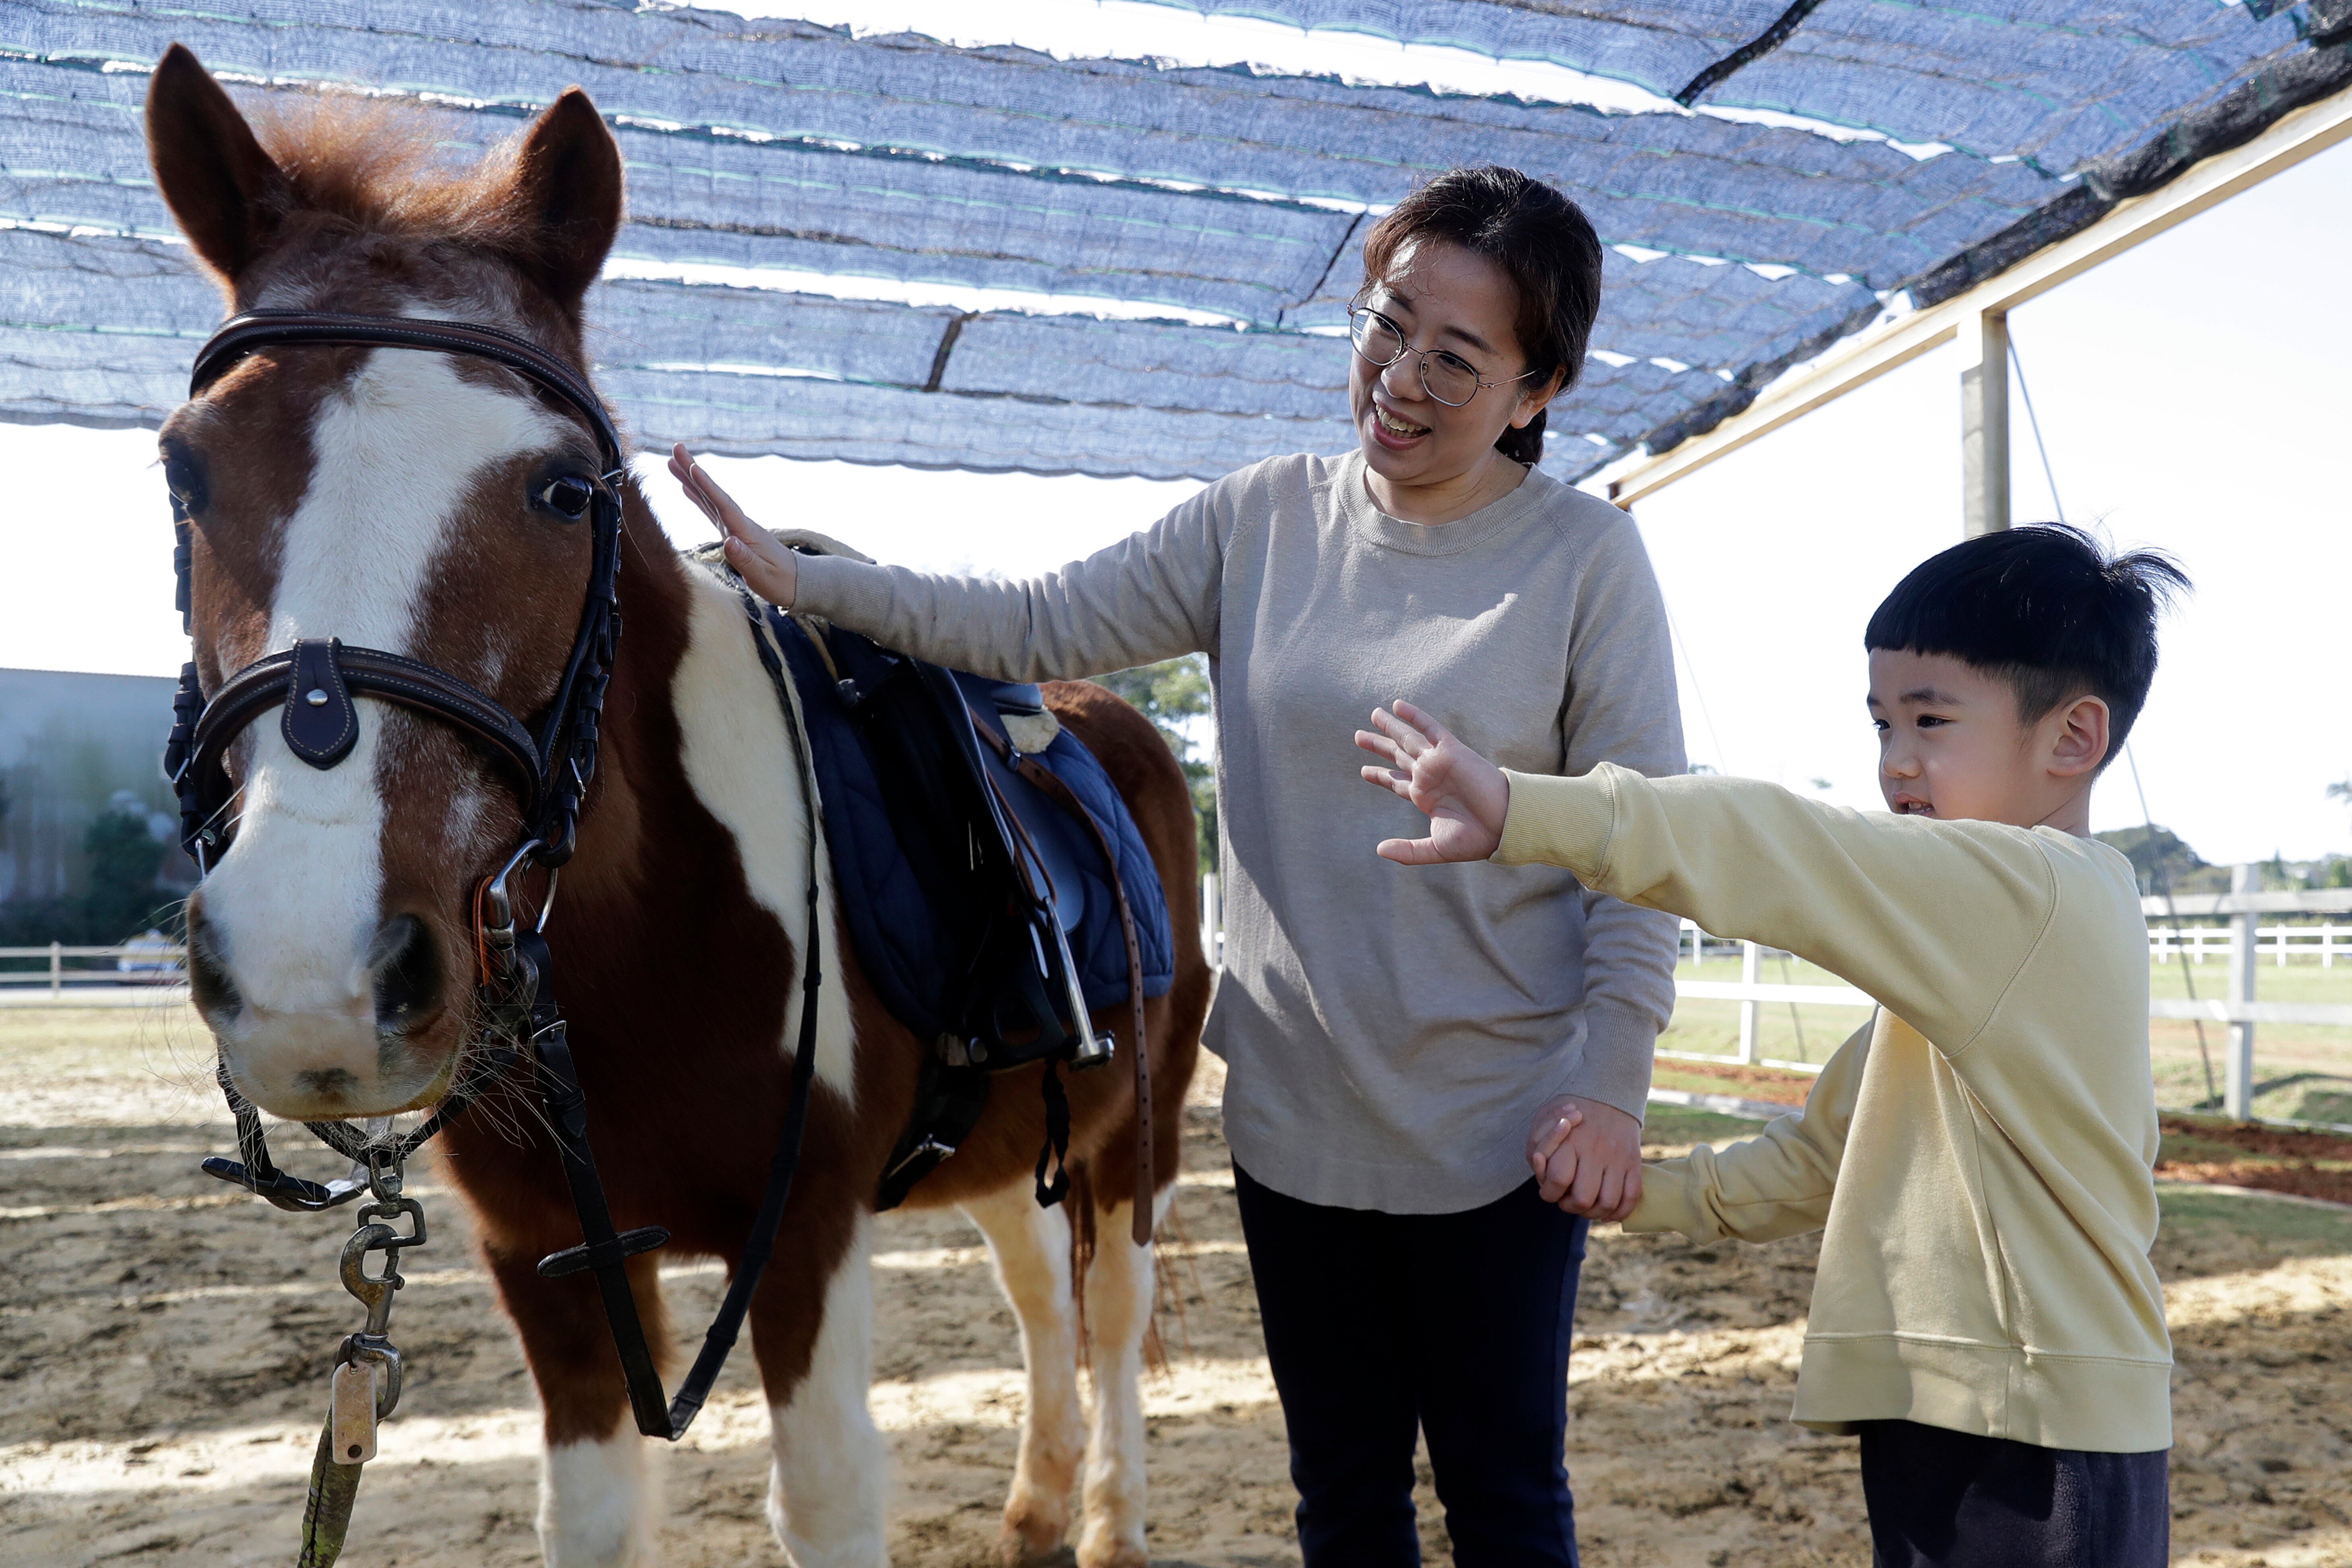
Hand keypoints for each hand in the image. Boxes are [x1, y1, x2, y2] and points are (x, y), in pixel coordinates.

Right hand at [668, 443, 797, 606]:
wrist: (795, 581)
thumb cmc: (780, 581)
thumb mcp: (762, 575)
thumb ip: (745, 559)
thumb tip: (729, 541)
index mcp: (746, 532)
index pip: (723, 505)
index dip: (707, 486)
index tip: (692, 467)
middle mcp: (739, 524)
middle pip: (712, 494)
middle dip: (693, 471)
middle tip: (676, 449)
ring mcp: (735, 527)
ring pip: (709, 498)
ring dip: (691, 480)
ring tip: (672, 462)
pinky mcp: (733, 532)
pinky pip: (711, 510)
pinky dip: (698, 497)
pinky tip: (687, 488)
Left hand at [1354, 699, 1510, 863]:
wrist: (1504, 824)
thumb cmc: (1476, 839)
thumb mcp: (1435, 849)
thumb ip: (1407, 851)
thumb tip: (1379, 850)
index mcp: (1426, 798)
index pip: (1397, 782)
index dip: (1380, 775)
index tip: (1364, 771)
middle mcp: (1429, 777)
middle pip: (1398, 757)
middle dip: (1379, 746)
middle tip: (1358, 736)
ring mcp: (1439, 762)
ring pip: (1409, 739)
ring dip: (1391, 727)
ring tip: (1373, 714)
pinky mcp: (1451, 751)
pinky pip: (1430, 728)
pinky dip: (1415, 716)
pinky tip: (1398, 705)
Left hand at [1527, 1094, 1643, 1221]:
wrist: (1609, 1093)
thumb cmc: (1569, 1111)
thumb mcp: (1545, 1120)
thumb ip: (1538, 1145)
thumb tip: (1540, 1167)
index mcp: (1571, 1139)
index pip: (1557, 1180)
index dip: (1549, 1193)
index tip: (1551, 1190)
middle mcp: (1596, 1150)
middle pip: (1582, 1199)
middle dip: (1570, 1206)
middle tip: (1568, 1199)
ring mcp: (1618, 1158)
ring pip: (1607, 1203)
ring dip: (1594, 1213)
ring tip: (1587, 1206)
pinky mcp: (1634, 1162)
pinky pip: (1631, 1197)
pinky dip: (1619, 1212)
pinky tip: (1608, 1211)